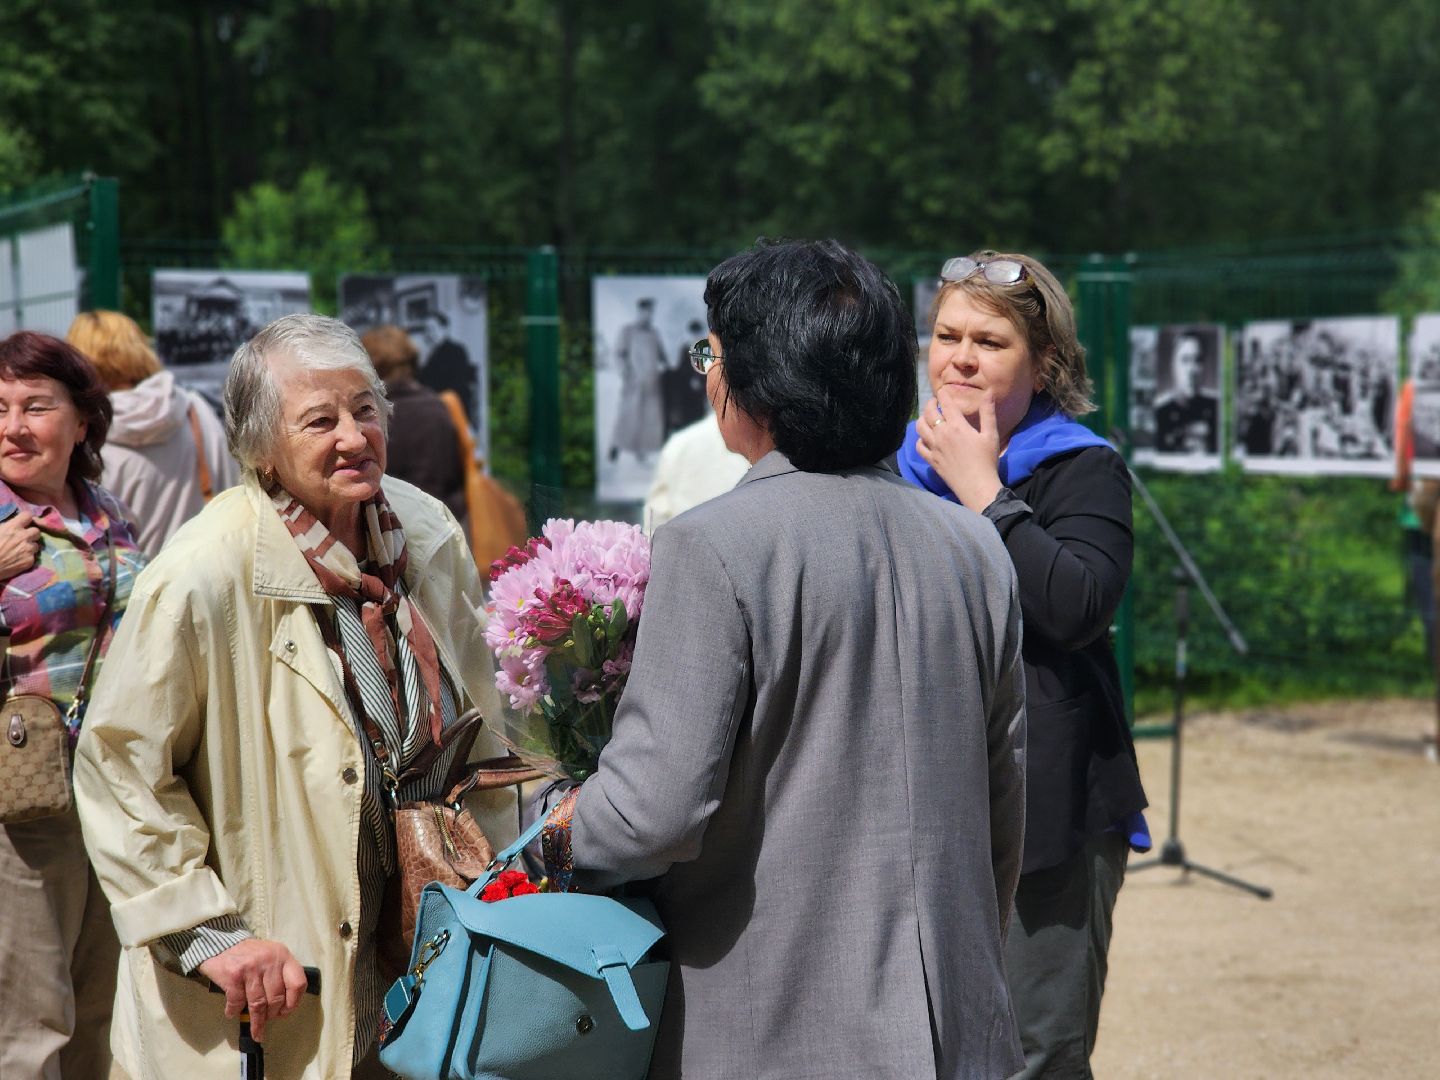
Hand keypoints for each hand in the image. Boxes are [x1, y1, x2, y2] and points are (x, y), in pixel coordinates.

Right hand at [0, 510, 40, 578]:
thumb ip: (5, 526)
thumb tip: (10, 524)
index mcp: (13, 527)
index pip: (28, 516)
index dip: (26, 519)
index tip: (23, 522)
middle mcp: (24, 537)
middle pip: (36, 531)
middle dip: (30, 534)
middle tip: (23, 538)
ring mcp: (28, 549)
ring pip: (36, 545)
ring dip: (30, 546)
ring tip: (20, 550)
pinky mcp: (30, 561)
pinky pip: (33, 557)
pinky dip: (27, 557)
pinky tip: (18, 559)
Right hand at [198, 938, 307, 1042]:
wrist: (220, 943)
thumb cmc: (250, 955)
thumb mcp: (272, 957)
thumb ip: (280, 975)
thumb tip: (285, 1006)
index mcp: (283, 956)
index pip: (298, 983)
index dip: (294, 1002)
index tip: (286, 1012)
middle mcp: (270, 960)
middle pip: (277, 998)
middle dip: (272, 1014)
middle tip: (268, 1019)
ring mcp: (252, 968)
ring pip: (259, 1004)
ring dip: (257, 1021)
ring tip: (256, 1030)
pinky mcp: (233, 975)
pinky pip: (237, 1002)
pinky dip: (234, 1011)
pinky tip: (232, 1013)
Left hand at [916, 391, 1003, 511]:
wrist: (977, 486)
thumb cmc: (987, 460)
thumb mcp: (991, 435)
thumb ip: (987, 413)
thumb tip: (988, 393)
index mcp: (957, 426)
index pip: (946, 404)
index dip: (943, 395)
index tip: (943, 391)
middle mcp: (942, 434)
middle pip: (929, 413)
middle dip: (930, 404)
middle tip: (934, 402)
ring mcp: (934, 448)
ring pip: (920, 428)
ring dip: (922, 419)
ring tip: (928, 417)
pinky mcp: (931, 460)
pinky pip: (919, 446)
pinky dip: (920, 439)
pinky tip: (925, 438)